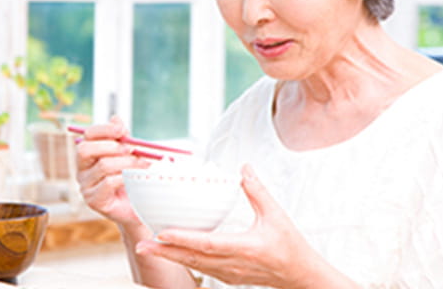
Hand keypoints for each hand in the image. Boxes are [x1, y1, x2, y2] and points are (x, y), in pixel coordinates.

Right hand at [76, 116, 150, 226]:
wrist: (139, 207)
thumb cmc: (132, 178)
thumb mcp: (128, 154)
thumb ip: (122, 138)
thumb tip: (116, 118)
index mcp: (88, 155)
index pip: (88, 136)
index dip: (103, 129)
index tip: (122, 130)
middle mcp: (82, 170)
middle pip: (86, 149)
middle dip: (111, 146)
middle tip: (132, 149)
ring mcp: (85, 186)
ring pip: (103, 166)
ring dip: (126, 162)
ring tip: (143, 164)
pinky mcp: (94, 200)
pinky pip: (108, 182)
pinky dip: (125, 177)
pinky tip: (136, 179)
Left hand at [134, 165, 356, 288]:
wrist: (300, 276)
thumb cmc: (290, 246)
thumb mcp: (276, 215)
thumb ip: (257, 191)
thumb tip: (243, 167)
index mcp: (246, 247)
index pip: (209, 244)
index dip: (184, 238)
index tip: (162, 232)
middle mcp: (234, 264)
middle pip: (194, 258)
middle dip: (165, 252)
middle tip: (142, 245)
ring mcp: (229, 273)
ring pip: (194, 265)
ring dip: (170, 257)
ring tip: (147, 248)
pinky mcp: (228, 276)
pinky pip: (201, 268)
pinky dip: (183, 259)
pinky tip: (169, 253)